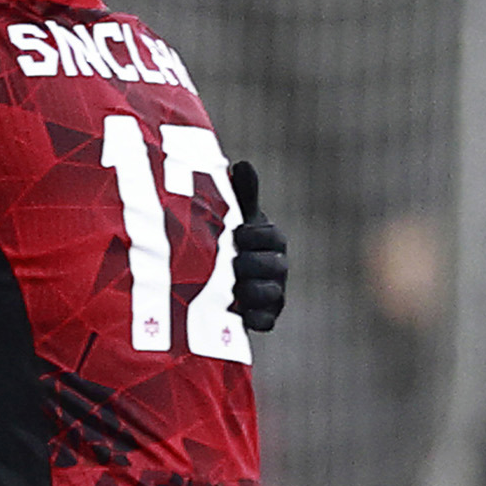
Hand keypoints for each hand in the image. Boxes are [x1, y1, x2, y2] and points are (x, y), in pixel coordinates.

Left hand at [228, 161, 287, 331]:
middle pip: (276, 266)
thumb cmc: (226, 239)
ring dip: (252, 290)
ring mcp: (273, 293)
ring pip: (273, 294)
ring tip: (231, 288)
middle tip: (231, 262)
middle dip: (252, 263)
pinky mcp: (263, 317)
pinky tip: (240, 315)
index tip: (237, 234)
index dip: (256, 236)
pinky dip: (255, 318)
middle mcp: (277, 266)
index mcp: (271, 240)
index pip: (273, 236)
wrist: (209, 278)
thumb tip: (243, 164)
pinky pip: (266, 321)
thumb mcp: (233, 216)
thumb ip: (242, 194)